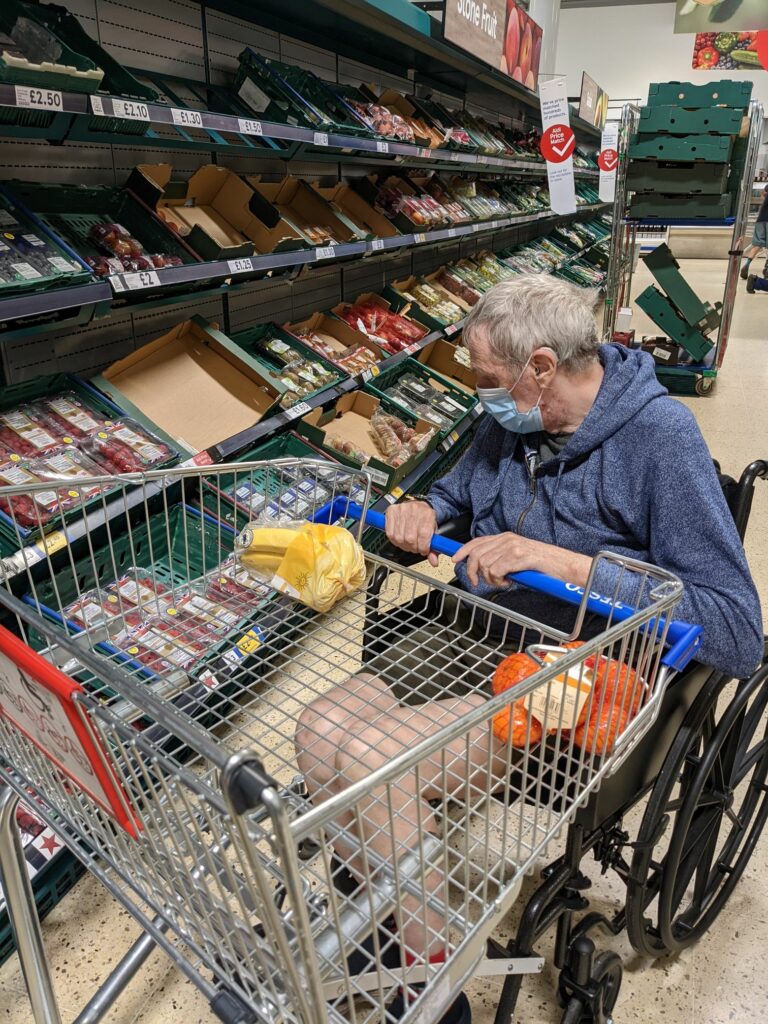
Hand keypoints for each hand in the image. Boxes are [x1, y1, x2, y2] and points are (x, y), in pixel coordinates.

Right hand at [385, 501, 438, 565]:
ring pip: (399, 538)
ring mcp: (401, 510)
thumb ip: (434, 548)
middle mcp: (413, 510)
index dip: (423, 547)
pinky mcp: (391, 512)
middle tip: (416, 547)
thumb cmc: (426, 520)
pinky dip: (395, 540)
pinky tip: (401, 538)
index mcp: (427, 514)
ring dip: (404, 545)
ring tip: (408, 543)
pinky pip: (390, 534)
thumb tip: (433, 561)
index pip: (424, 535)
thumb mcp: (433, 532)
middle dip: (413, 548)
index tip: (423, 550)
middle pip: (410, 538)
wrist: (419, 506)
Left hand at [452, 533, 591, 588]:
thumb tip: (483, 567)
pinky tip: (509, 582)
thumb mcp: (517, 557)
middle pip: (476, 554)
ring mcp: (512, 547)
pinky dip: (498, 581)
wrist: (563, 565)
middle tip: (479, 582)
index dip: (463, 551)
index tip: (455, 559)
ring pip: (484, 565)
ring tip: (503, 582)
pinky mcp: (518, 557)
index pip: (477, 541)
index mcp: (506, 537)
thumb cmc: (543, 565)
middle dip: (473, 572)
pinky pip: (496, 571)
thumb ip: (501, 557)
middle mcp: (507, 539)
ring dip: (490, 579)